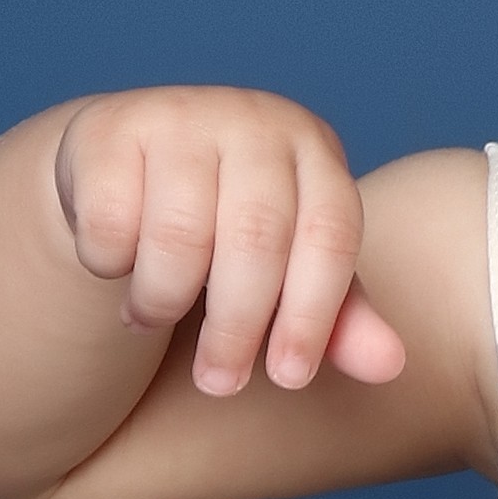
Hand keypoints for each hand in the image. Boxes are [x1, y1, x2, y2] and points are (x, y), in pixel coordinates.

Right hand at [52, 88, 406, 396]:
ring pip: (179, 236)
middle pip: (257, 240)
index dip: (313, 316)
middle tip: (218, 383)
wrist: (128, 168)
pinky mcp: (108, 126)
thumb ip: (339, 317)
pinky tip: (117, 270)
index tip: (288, 378)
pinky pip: (112, 224)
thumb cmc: (227, 226)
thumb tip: (389, 367)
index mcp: (314, 149)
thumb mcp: (291, 269)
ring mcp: (179, 115)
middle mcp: (254, 119)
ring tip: (152, 318)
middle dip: (238, 328)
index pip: (331, 235)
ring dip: (163, 300)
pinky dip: (112, 267)